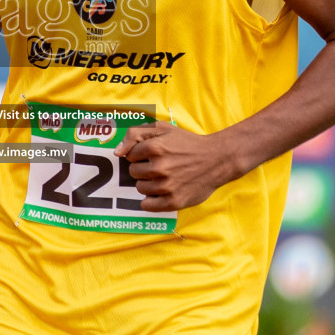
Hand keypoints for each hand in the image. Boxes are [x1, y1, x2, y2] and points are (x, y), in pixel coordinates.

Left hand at [116, 124, 236, 211]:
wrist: (217, 159)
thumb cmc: (187, 143)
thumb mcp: (162, 128)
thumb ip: (135, 134)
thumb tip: (117, 153)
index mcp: (155, 147)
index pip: (130, 156)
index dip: (140, 155)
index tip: (154, 154)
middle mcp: (160, 167)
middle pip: (134, 173)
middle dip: (144, 169)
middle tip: (161, 166)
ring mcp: (167, 186)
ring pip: (140, 188)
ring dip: (148, 183)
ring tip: (164, 177)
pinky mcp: (174, 202)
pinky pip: (147, 205)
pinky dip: (150, 201)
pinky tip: (160, 192)